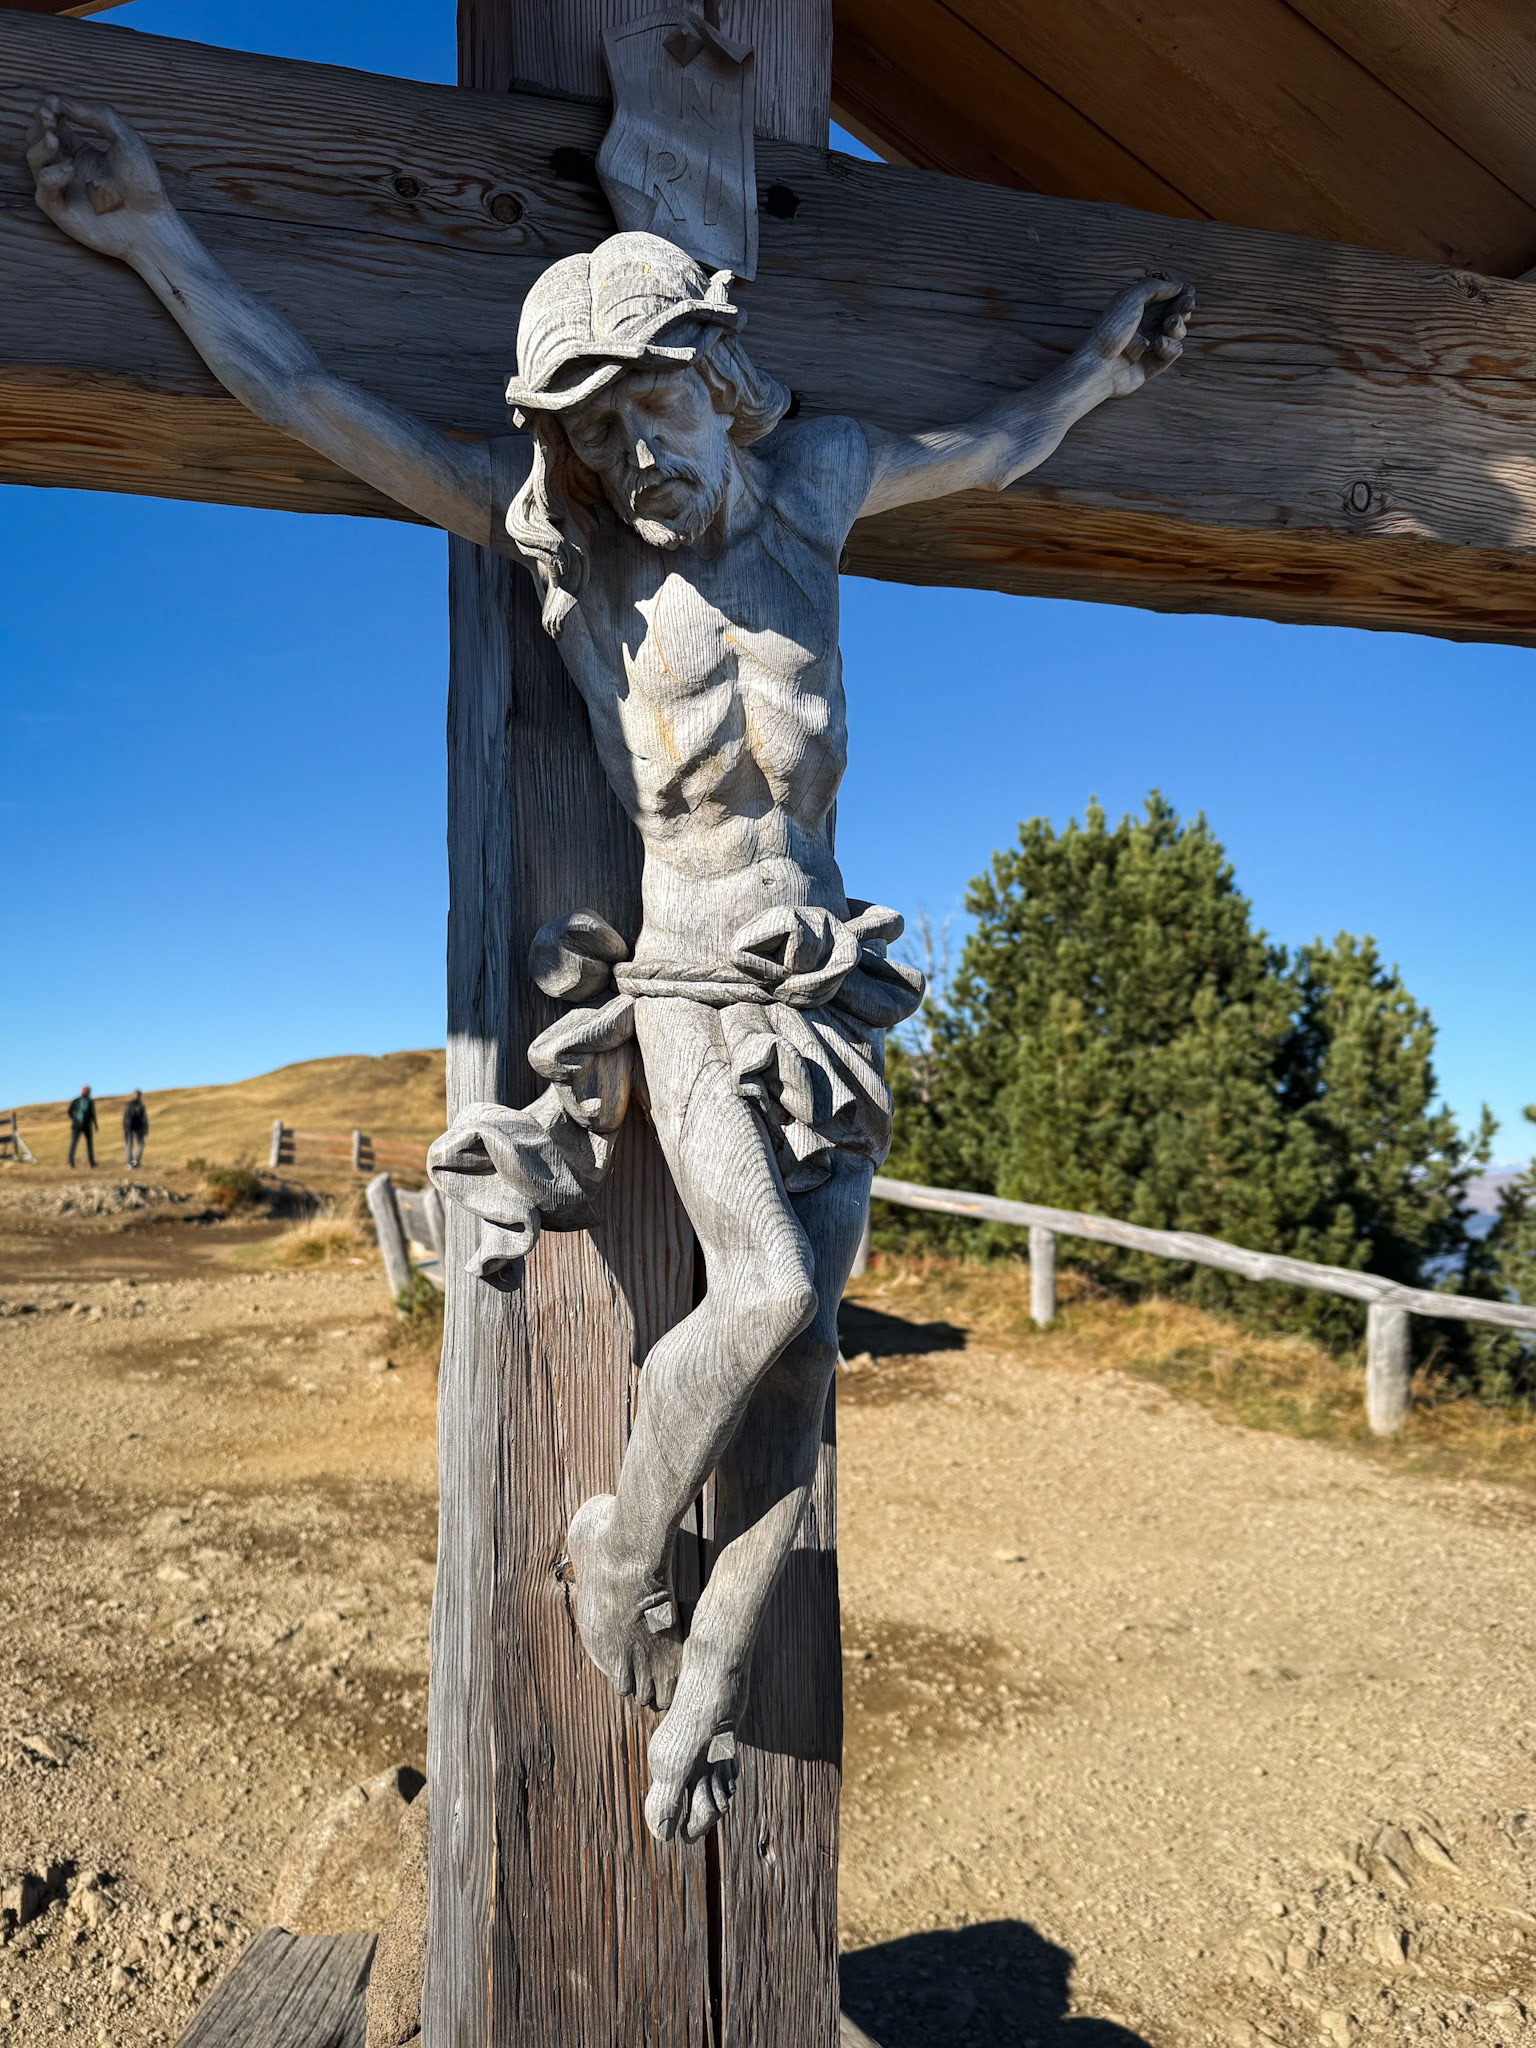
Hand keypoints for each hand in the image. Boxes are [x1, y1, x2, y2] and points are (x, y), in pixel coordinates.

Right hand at [26, 95, 173, 262]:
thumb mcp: (126, 139)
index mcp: (81, 150)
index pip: (53, 123)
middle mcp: (68, 167)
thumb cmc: (144, 184)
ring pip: (34, 159)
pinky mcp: (62, 212)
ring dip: (40, 145)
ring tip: (54, 140)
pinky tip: (70, 169)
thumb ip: (97, 115)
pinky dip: (51, 175)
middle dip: (40, 123)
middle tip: (50, 118)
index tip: (54, 103)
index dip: (49, 109)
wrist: (152, 224)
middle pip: (37, 137)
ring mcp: (63, 189)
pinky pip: (43, 190)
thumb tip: (61, 101)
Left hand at [1081, 277, 1194, 396]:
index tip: (1187, 290)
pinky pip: (1172, 352)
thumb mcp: (1131, 298)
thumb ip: (1155, 287)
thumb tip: (1178, 286)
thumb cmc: (1111, 329)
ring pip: (1177, 332)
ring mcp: (1148, 346)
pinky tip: (1157, 345)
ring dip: (1178, 326)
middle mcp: (1143, 325)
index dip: (1180, 293)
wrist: (1099, 365)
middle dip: (1184, 307)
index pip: (1166, 297)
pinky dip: (1169, 346)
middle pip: (1175, 312)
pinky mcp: (1152, 365)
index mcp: (1137, 308)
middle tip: (1186, 305)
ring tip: (1169, 325)